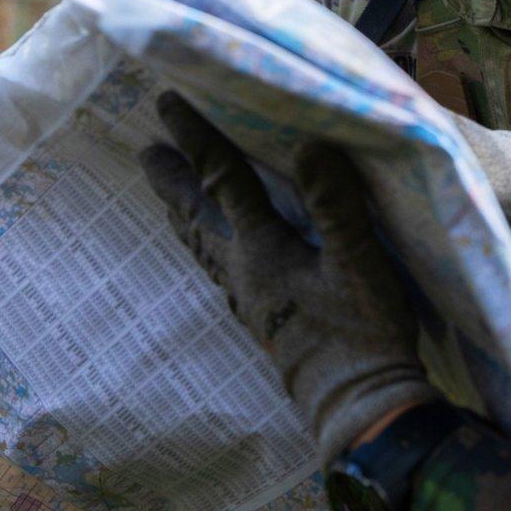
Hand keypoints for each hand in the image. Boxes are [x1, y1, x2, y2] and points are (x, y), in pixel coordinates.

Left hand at [141, 93, 438, 466]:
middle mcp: (243, 270)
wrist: (358, 406)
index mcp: (262, 249)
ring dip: (184, 214)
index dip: (197, 140)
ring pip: (204, 245)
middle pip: (198, 216)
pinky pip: (220, 268)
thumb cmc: (363, 332)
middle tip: (146, 149)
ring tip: (166, 196)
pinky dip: (207, 247)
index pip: (222, 182)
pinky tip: (216, 253)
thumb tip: (312, 143)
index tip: (168, 103)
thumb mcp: (359, 262)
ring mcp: (249, 297)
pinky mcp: (262, 318)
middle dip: (174, 179)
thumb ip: (336, 203)